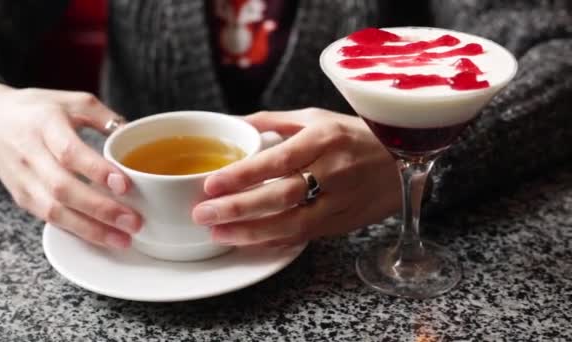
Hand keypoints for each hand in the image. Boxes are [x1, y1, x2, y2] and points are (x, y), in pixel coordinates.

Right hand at [0, 80, 141, 248]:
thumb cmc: (37, 110)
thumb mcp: (72, 101)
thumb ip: (105, 117)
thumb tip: (136, 136)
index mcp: (45, 125)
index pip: (69, 152)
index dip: (97, 171)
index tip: (125, 185)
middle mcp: (31, 155)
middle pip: (63, 189)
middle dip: (101, 209)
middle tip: (133, 221)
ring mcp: (25, 181)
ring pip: (55, 211)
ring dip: (91, 230)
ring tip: (123, 239)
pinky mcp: (23, 199)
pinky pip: (50, 220)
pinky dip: (78, 231)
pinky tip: (102, 238)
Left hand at [192, 108, 400, 245]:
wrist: (406, 160)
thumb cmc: (356, 134)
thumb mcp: (318, 117)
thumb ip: (274, 120)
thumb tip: (235, 122)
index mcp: (324, 139)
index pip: (278, 159)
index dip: (243, 174)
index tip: (211, 183)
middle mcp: (334, 171)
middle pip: (281, 196)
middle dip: (238, 208)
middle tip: (203, 213)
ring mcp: (341, 201)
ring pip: (293, 223)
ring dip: (252, 232)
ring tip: (218, 233)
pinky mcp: (344, 222)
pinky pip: (305, 235)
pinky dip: (275, 240)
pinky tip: (249, 242)